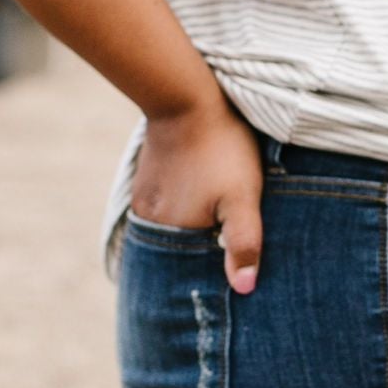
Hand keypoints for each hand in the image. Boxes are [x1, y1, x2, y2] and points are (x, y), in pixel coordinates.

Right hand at [132, 92, 264, 292]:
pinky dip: (178, 213)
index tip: (232, 277)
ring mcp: (144, 202)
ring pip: (171, 230)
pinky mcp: (144, 183)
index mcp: (174, 232)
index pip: (195, 270)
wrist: (185, 98)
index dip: (215, 273)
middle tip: (223, 251)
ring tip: (211, 229)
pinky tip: (195, 204)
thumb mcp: (242, 197)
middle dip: (200, 257)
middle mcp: (151, 223)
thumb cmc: (222, 149)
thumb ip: (243, 244)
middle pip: (180, 251)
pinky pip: (163, 210)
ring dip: (189, 233)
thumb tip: (244, 290)